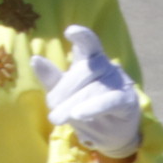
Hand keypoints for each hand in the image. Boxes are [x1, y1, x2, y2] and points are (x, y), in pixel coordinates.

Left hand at [31, 24, 143, 158]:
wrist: (112, 131)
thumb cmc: (85, 104)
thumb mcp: (64, 92)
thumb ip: (52, 77)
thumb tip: (35, 59)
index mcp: (90, 58)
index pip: (89, 43)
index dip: (82, 36)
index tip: (70, 31)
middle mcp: (107, 66)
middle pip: (83, 72)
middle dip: (63, 92)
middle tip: (51, 110)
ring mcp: (118, 82)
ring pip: (92, 90)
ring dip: (71, 106)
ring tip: (56, 119)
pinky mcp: (127, 101)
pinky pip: (109, 102)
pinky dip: (93, 108)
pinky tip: (78, 114)